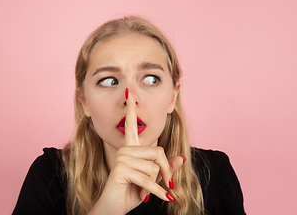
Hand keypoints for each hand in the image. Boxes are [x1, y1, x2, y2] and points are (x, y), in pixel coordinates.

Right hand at [88, 90, 183, 214]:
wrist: (113, 209)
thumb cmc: (131, 192)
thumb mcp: (152, 180)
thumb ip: (165, 167)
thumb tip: (182, 157)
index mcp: (130, 149)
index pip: (130, 125)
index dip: (131, 109)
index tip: (129, 93)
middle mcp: (125, 150)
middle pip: (158, 152)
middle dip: (166, 172)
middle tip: (167, 186)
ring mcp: (122, 159)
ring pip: (154, 167)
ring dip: (156, 184)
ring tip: (144, 191)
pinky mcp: (121, 170)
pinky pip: (149, 179)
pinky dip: (159, 192)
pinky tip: (165, 198)